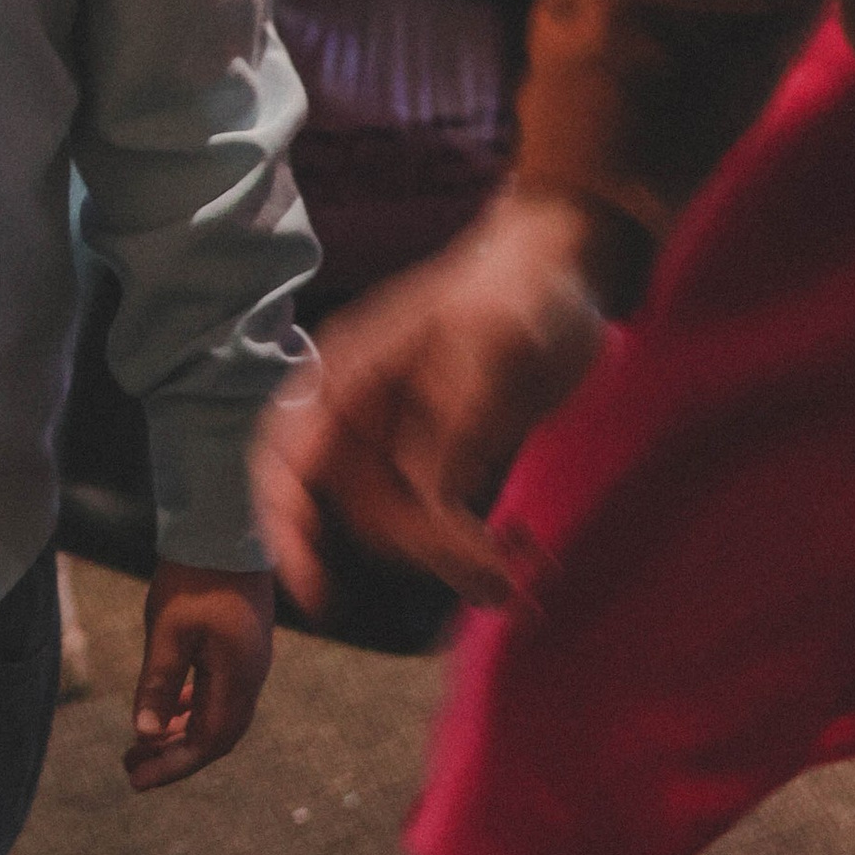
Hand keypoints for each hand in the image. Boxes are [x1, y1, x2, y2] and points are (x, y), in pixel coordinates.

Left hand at [125, 561, 273, 790]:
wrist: (225, 530)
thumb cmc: (193, 578)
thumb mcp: (167, 632)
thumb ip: (157, 685)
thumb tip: (144, 734)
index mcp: (238, 679)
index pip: (208, 742)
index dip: (172, 766)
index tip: (136, 779)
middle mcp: (251, 677)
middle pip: (216, 736)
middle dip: (174, 756)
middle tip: (131, 768)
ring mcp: (249, 662)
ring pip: (217, 715)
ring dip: (180, 733)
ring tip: (141, 743)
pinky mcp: (241, 647)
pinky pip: (218, 693)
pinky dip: (190, 707)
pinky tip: (166, 709)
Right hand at [252, 194, 621, 619]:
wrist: (570, 270)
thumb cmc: (521, 287)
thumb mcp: (489, 341)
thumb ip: (454, 418)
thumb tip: (426, 496)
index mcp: (349, 374)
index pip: (286, 455)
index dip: (284, 521)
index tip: (312, 585)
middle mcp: (364, 415)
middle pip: (359, 510)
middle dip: (421, 549)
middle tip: (495, 567)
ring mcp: (405, 441)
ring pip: (404, 528)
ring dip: (457, 561)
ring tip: (520, 575)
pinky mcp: (449, 461)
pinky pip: (444, 526)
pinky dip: (479, 550)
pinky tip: (528, 552)